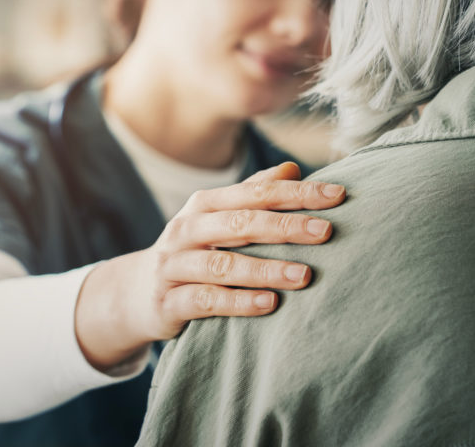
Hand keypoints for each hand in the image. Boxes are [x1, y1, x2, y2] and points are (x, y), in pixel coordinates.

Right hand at [76, 162, 345, 370]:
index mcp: (205, 205)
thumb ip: (253, 194)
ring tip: (304, 276)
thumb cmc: (194, 251)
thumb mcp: (218, 218)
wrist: (136, 294)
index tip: (338, 195)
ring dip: (266, 269)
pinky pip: (205, 301)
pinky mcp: (169, 302)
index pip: (256, 192)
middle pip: (240, 223)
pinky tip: (270, 305)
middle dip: (285, 226)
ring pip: (223, 264)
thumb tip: (294, 169)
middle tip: (326, 232)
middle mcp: (187, 230)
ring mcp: (175, 266)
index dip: (297, 193)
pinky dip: (238, 302)